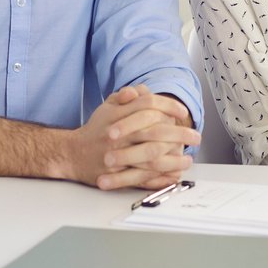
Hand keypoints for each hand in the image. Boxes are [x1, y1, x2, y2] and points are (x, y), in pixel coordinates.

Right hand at [71, 85, 200, 190]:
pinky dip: (161, 177)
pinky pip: (143, 177)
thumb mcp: (108, 107)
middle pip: (155, 132)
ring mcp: (118, 156)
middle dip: (179, 134)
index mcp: (118, 115)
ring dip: (174, 159)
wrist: (72, 154)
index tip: (182, 112)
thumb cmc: (95, 129)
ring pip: (151, 156)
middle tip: (195, 136)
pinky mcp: (117, 175)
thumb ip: (125, 96)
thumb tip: (141, 90)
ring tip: (188, 158)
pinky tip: (174, 174)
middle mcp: (119, 135)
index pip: (148, 105)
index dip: (168, 106)